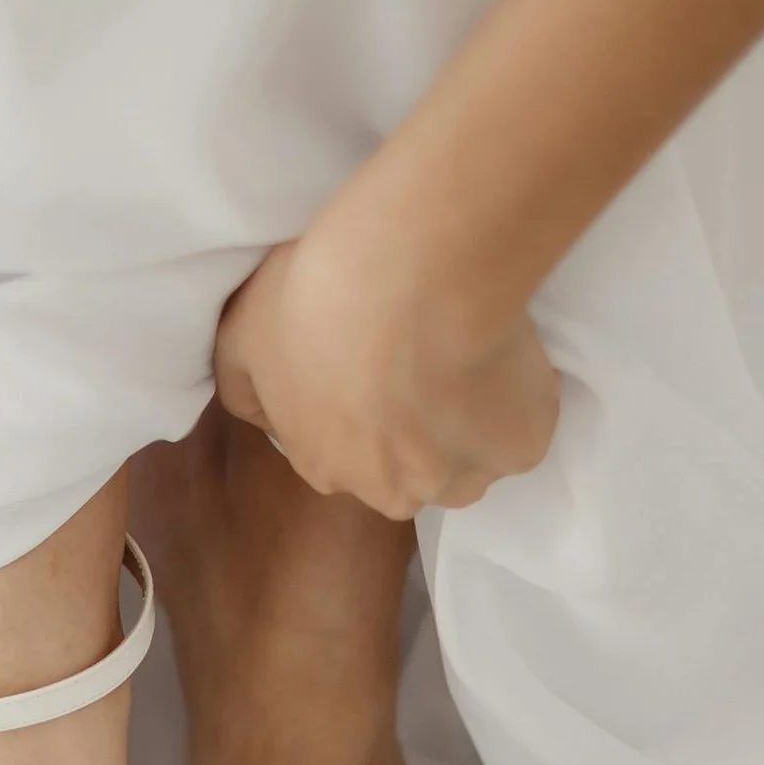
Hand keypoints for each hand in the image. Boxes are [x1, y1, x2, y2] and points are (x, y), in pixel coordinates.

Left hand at [214, 160, 561, 520]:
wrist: (410, 273)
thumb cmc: (316, 298)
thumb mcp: (242, 336)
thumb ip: (243, 386)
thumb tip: (259, 414)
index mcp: (323, 466)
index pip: (346, 456)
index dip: (364, 409)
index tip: (378, 363)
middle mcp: (390, 491)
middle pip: (408, 473)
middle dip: (415, 431)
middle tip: (423, 356)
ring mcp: (459, 477)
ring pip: (467, 464)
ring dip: (468, 426)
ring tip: (467, 357)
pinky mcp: (518, 450)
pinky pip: (521, 431)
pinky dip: (518, 400)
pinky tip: (504, 354)